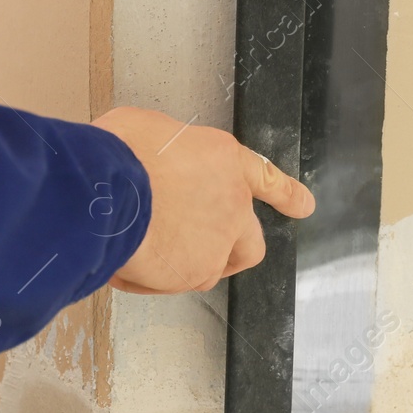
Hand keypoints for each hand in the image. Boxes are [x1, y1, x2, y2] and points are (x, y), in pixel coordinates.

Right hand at [91, 106, 314, 293]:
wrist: (109, 190)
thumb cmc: (123, 152)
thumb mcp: (147, 130)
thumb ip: (164, 153)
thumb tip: (149, 165)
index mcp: (224, 160)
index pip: (265, 178)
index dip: (286, 194)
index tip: (303, 206)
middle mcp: (232, 204)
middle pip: (251, 242)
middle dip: (236, 250)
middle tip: (209, 252)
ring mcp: (218, 243)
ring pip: (211, 267)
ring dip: (185, 264)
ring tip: (145, 249)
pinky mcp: (195, 272)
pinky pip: (174, 282)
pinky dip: (153, 278)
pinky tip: (128, 263)